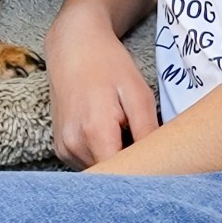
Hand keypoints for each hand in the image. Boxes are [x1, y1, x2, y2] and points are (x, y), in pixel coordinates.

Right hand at [45, 11, 158, 169]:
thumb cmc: (108, 64)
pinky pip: (87, 164)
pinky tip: (108, 134)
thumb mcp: (137, 92)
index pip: (123, 176)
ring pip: (99, 172)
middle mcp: (74, 145)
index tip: (156, 164)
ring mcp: (64, 149)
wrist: (73, 45)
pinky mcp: (61, 148)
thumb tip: (161, 163)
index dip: (142, 174)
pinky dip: (101, 156)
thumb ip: (148, 131)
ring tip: (124, 133)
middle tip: (145, 146)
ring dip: (115, 161)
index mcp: (95, 131)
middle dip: (131, 168)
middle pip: (111, 176)